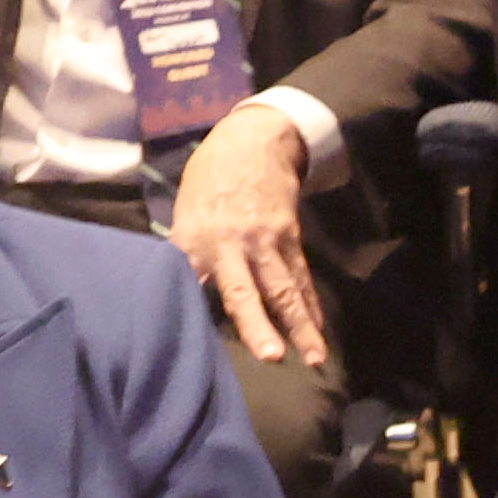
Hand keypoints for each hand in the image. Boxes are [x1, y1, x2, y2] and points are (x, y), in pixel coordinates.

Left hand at [170, 100, 335, 367]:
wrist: (254, 140)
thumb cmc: (210, 179)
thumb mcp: (185, 211)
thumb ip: (185, 252)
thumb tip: (178, 294)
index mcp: (193, 238)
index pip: (188, 281)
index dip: (189, 310)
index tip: (188, 347)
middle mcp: (228, 243)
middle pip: (243, 291)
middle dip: (257, 325)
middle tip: (270, 357)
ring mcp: (263, 240)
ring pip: (284, 290)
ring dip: (300, 326)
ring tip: (315, 358)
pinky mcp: (289, 236)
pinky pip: (301, 277)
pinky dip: (311, 306)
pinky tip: (319, 332)